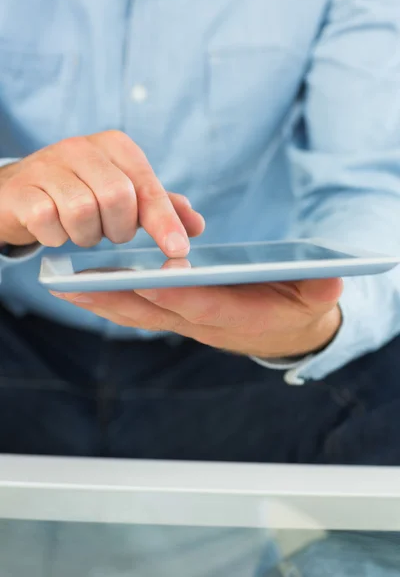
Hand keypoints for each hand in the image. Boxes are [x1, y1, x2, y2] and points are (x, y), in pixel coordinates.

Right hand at [0, 131, 203, 252]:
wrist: (21, 191)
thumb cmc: (82, 193)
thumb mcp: (124, 195)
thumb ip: (159, 208)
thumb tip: (196, 225)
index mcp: (115, 146)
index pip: (147, 187)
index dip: (164, 221)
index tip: (179, 250)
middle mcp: (81, 148)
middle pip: (117, 198)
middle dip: (118, 228)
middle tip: (109, 231)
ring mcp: (48, 165)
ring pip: (82, 212)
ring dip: (86, 234)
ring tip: (81, 230)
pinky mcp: (22, 188)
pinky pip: (48, 221)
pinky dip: (56, 236)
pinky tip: (54, 229)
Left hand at [52, 277, 342, 357]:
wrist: (286, 330)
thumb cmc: (298, 308)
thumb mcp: (317, 298)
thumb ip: (321, 289)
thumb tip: (331, 279)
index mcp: (240, 317)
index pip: (205, 306)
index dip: (180, 294)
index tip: (150, 278)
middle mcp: (205, 323)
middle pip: (157, 312)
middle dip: (118, 299)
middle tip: (78, 285)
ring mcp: (187, 320)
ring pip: (139, 313)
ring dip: (102, 301)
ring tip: (65, 285)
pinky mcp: (178, 313)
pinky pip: (138, 309)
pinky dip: (110, 300)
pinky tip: (84, 288)